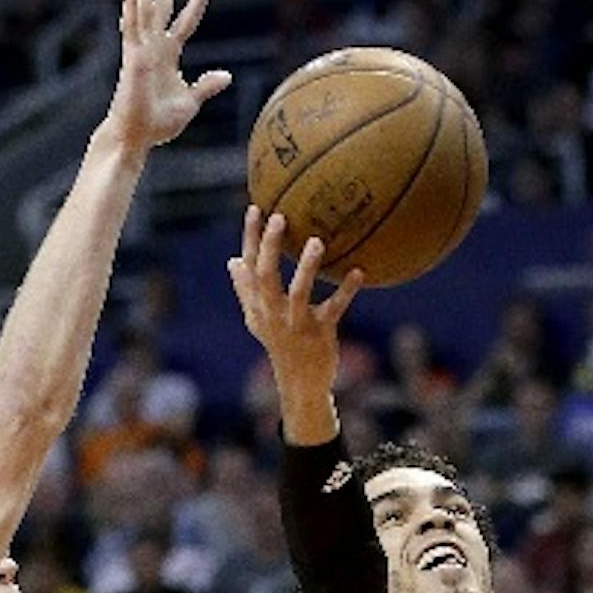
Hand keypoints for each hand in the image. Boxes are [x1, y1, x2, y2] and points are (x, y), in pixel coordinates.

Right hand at [106, 0, 230, 154]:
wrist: (136, 136)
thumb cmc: (158, 124)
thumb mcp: (190, 103)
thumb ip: (205, 86)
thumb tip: (226, 75)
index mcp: (169, 55)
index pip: (186, 20)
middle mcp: (154, 45)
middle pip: (164, 3)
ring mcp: (141, 48)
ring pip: (144, 6)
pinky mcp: (132, 55)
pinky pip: (133, 23)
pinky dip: (132, 2)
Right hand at [228, 206, 364, 397]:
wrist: (300, 384)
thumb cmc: (281, 346)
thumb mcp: (258, 320)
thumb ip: (246, 291)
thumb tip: (233, 261)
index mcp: (257, 306)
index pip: (249, 267)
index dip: (251, 238)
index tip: (256, 208)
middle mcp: (272, 314)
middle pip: (265, 275)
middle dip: (270, 245)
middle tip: (279, 216)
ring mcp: (295, 324)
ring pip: (298, 292)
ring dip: (307, 266)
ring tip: (317, 241)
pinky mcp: (319, 334)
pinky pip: (334, 309)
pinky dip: (346, 290)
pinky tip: (359, 272)